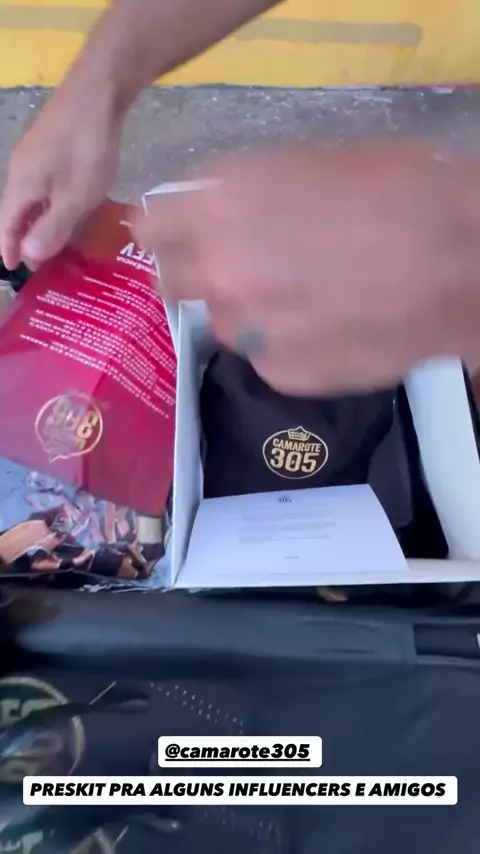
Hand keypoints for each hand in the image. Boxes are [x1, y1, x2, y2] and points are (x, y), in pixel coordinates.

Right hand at [0, 87, 120, 269]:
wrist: (98, 92)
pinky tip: (72, 211)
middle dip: (25, 238)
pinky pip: (46, 185)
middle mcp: (20, 171)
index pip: (5, 225)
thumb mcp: (74, 197)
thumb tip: (29, 256)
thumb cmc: (86, 150)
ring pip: (32, 198)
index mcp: (20, 186)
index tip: (14, 270)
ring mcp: (35, 156)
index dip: (9, 249)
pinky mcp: (51, 147)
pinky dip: (53, 204)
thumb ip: (52, 228)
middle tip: (42, 263)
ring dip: (40, 222)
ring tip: (59, 244)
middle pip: (16, 212)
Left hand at [135, 143, 479, 394]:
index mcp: (221, 206)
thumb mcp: (311, 166)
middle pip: (173, 282)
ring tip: (304, 302)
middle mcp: (219, 271)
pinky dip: (286, 347)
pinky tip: (329, 330)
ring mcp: (248, 330)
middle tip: (239, 269)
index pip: (151, 229)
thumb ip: (246, 196)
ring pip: (225, 325)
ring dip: (248, 314)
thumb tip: (216, 214)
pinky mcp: (281, 375)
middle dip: (198, 274)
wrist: (457, 262)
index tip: (174, 237)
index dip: (163, 233)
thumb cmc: (399, 192)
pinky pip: (266, 359)